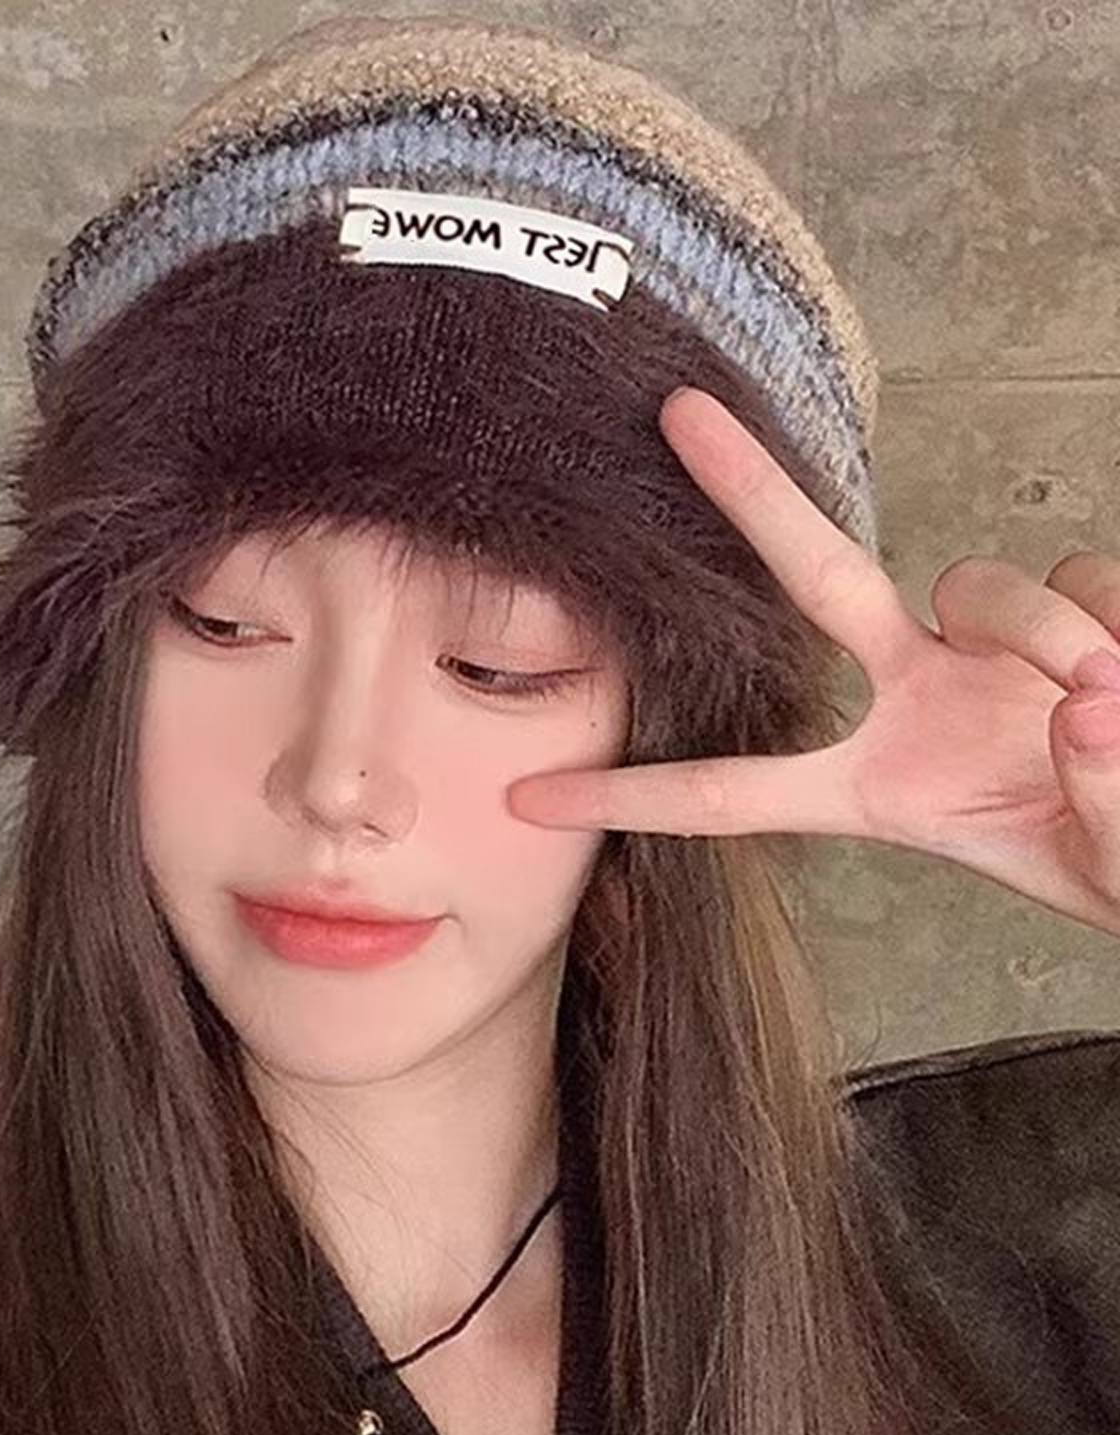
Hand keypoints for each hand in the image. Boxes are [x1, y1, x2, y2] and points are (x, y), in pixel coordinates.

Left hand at [505, 385, 1119, 937]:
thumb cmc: (1113, 858)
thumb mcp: (1097, 869)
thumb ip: (1099, 805)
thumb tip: (1089, 700)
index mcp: (877, 789)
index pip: (732, 793)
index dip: (632, 795)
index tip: (527, 796)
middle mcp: (913, 698)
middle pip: (816, 575)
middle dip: (752, 493)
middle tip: (676, 411)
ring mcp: (980, 648)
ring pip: (987, 581)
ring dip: (1050, 635)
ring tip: (1110, 704)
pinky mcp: (1065, 605)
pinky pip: (1078, 573)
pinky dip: (1108, 618)